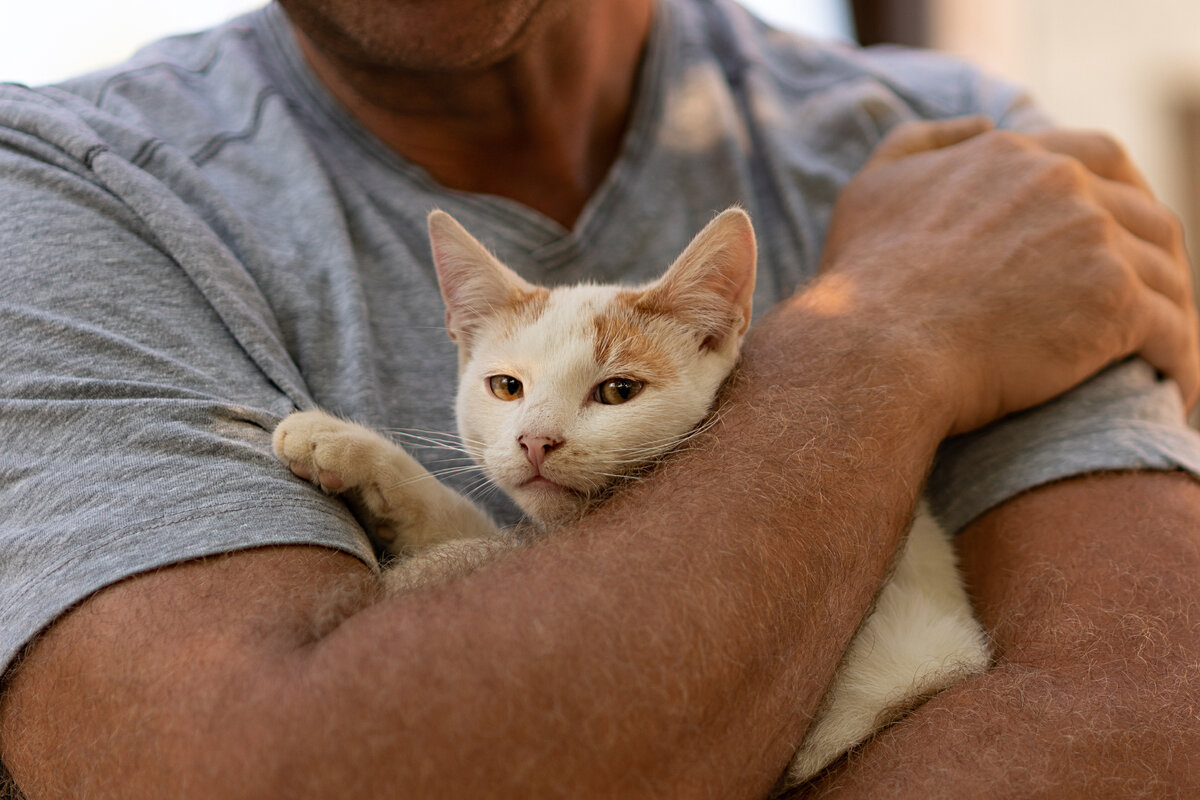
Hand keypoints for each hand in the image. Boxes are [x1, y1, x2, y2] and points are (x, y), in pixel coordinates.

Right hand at [818, 116, 1198, 434]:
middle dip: (1155, 256)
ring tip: (1164, 350)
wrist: (876, 348)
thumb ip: (921, 143)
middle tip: (1149, 298)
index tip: (1118, 234)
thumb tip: (980, 124)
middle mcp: (1063, 186)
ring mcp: (1095, 242)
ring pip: (1166, 273)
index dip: (1119, 194)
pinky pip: (1174, 331)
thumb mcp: (872, 188)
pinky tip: (1173, 388)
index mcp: (1014, 158)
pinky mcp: (1115, 303)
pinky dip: (1181, 360)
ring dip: (1172, 310)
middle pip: (1144, 213)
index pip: (1096, 157)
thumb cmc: (863, 281)